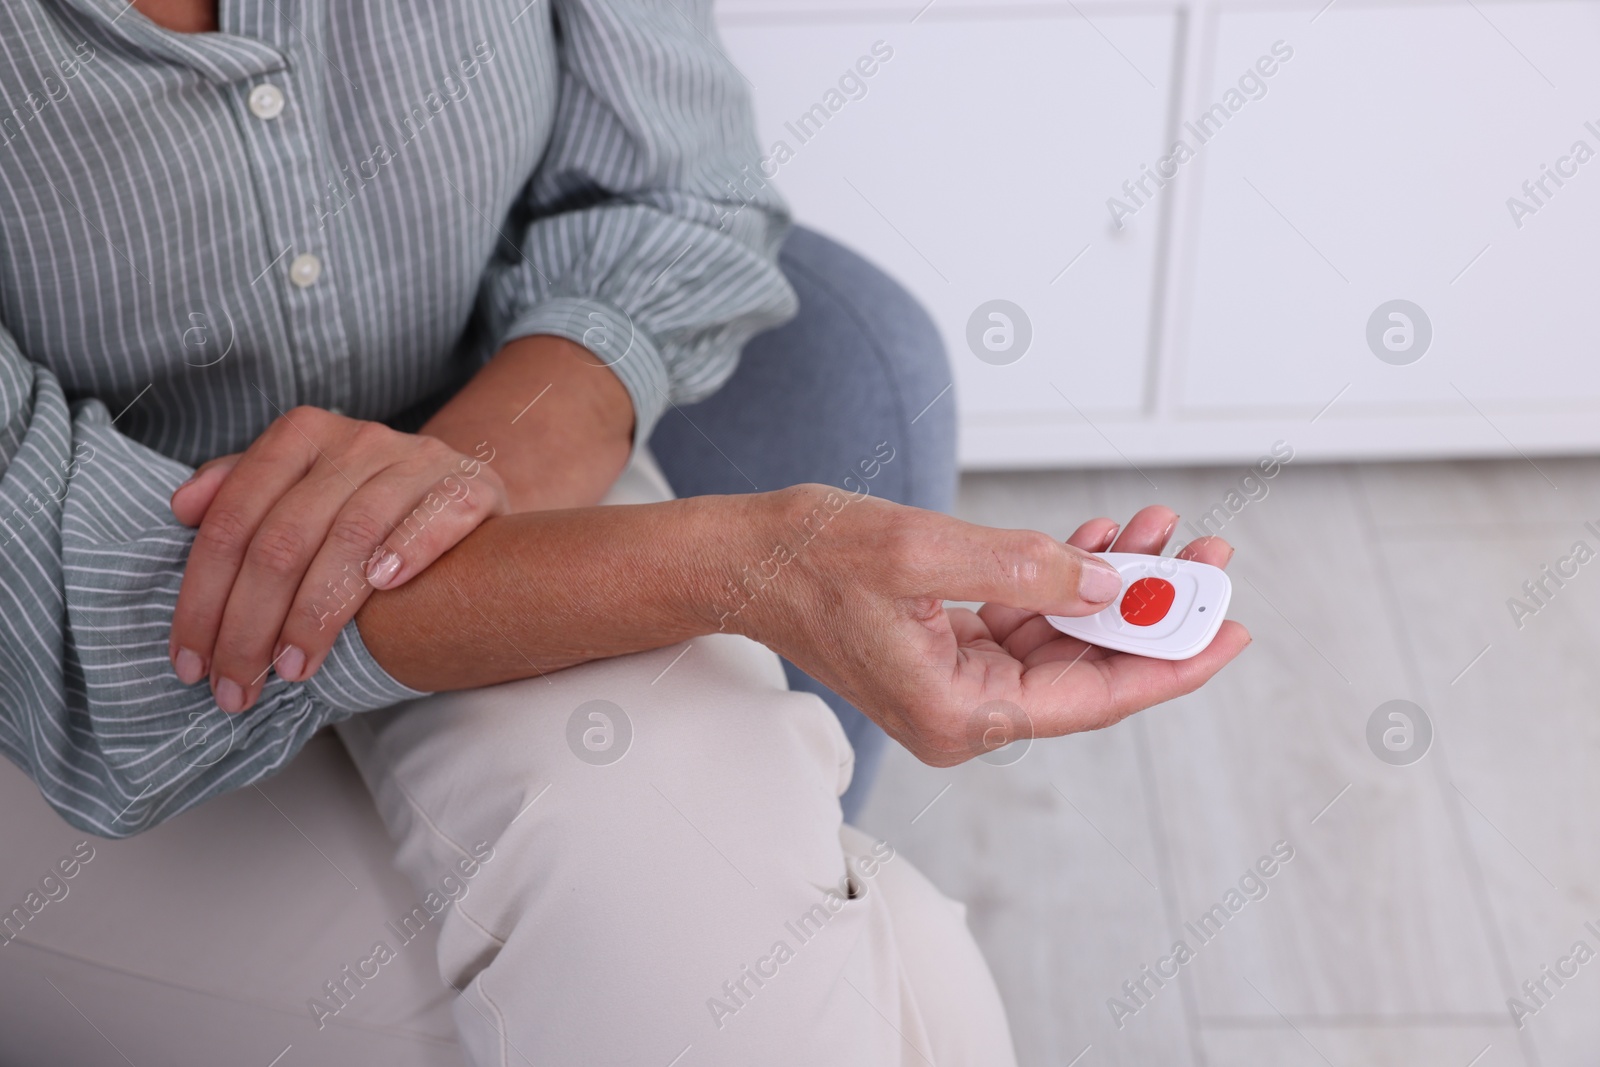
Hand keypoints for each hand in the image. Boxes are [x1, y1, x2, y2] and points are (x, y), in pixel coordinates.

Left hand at [168, 406, 507, 711]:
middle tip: (237, 686)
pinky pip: (434, 518)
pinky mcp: (469, 487)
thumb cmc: (365, 502)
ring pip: (351, 536)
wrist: (461, 490)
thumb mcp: (298, 486)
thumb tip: (182, 507)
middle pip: (283, 539)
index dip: (203, 596)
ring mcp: (417, 461)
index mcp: (301, 436)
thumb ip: (239, 492)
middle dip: (249, 624)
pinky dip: (406, 550)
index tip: (190, 662)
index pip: (233, 521)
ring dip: (315, 613)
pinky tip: (382, 589)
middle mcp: (357, 441)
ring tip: (292, 669)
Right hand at [731, 488, 1249, 765]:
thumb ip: (1025, 570)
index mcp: (957, 715)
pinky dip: (1069, 580)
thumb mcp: (922, 554)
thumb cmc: (809, 559)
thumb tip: (1110, 585)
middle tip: (1207, 558)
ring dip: (1113, 585)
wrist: (742, 558)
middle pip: (1087, 670)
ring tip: (1161, 529)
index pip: (1091, 698)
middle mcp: (964, 713)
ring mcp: (958, 684)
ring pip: (1066, 641)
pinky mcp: (952, 650)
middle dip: (1149, 612)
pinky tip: (1102, 539)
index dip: (1168, 663)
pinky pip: (1032, 620)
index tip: (1228, 629)